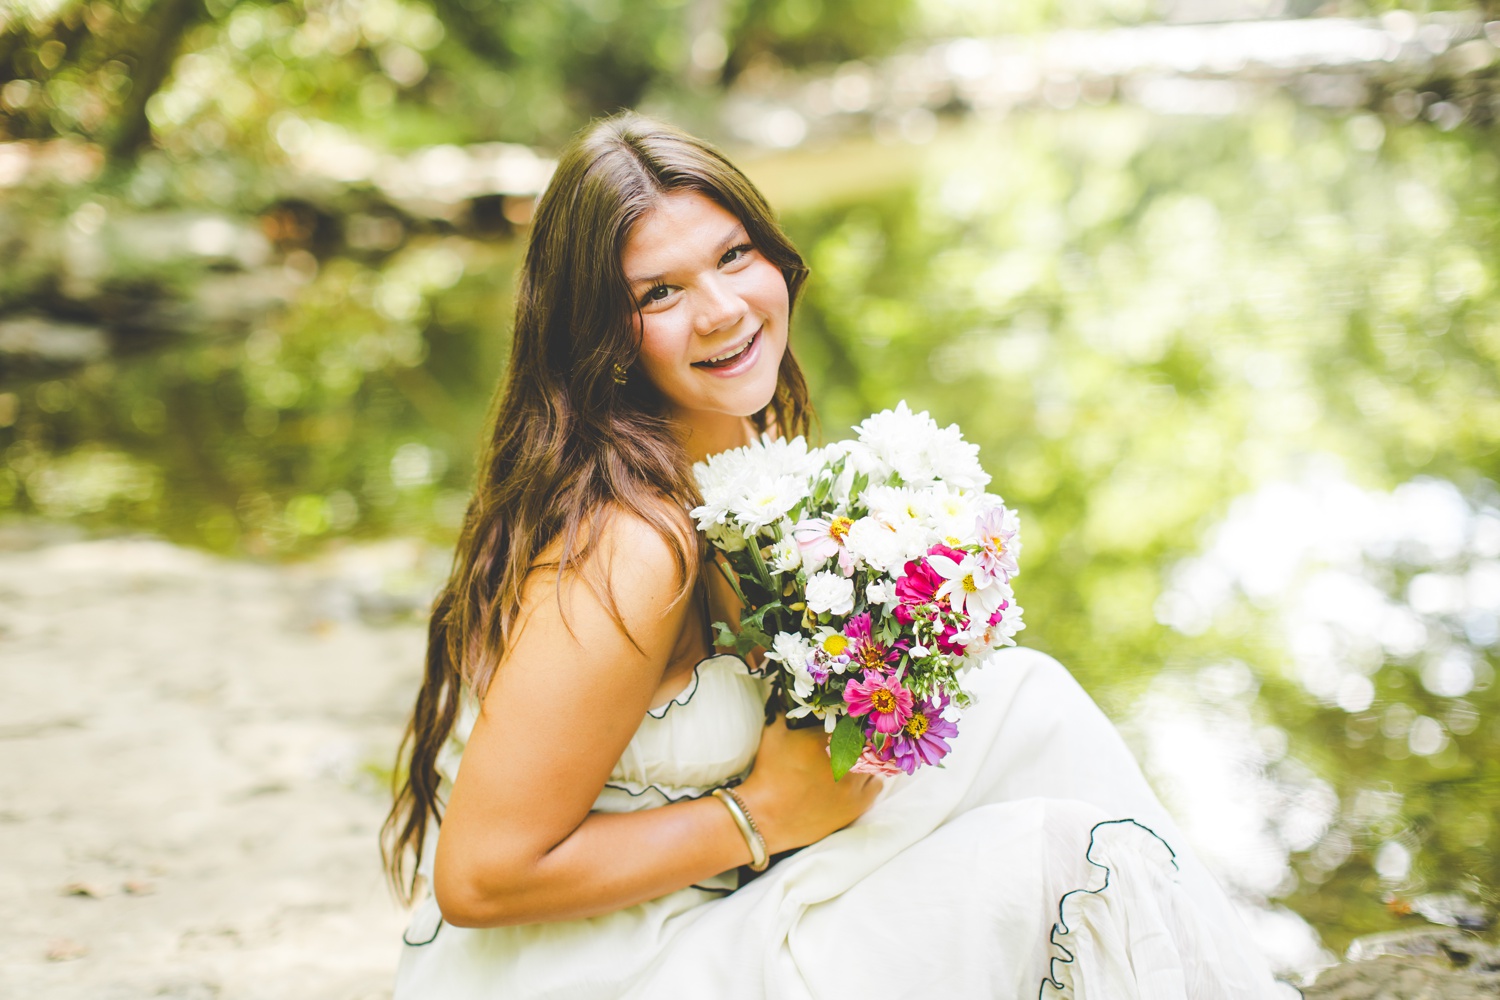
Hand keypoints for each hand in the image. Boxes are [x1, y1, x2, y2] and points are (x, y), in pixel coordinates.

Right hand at [734, 716, 883, 855]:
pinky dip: (871, 778)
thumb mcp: (772, 734)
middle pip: (869, 738)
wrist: (767, 817)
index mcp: (826, 737)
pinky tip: (859, 777)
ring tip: (858, 756)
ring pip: (877, 760)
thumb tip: (787, 690)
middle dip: (863, 735)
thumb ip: (783, 708)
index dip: (852, 716)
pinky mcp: (859, 803)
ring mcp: (855, 782)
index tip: (849, 717)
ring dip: (869, 756)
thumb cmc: (768, 773)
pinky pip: (878, 783)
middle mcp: (846, 758)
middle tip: (857, 735)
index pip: (852, 717)